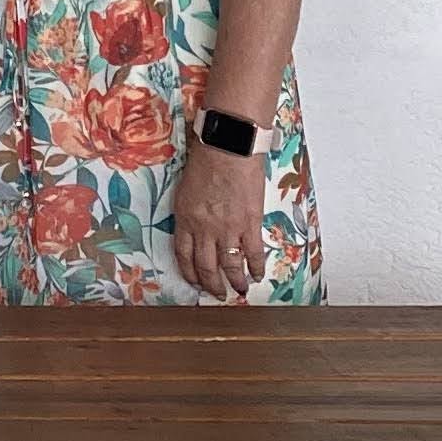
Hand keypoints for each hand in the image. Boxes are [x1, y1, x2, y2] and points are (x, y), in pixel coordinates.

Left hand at [171, 143, 267, 300]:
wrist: (228, 147)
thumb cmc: (206, 158)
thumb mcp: (186, 188)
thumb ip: (190, 210)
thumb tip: (196, 225)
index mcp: (185, 218)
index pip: (183, 255)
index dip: (190, 272)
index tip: (195, 281)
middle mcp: (204, 229)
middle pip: (206, 266)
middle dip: (212, 284)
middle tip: (217, 293)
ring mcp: (227, 229)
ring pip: (230, 266)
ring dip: (235, 282)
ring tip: (239, 290)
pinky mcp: (249, 224)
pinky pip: (253, 254)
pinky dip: (256, 267)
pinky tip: (257, 274)